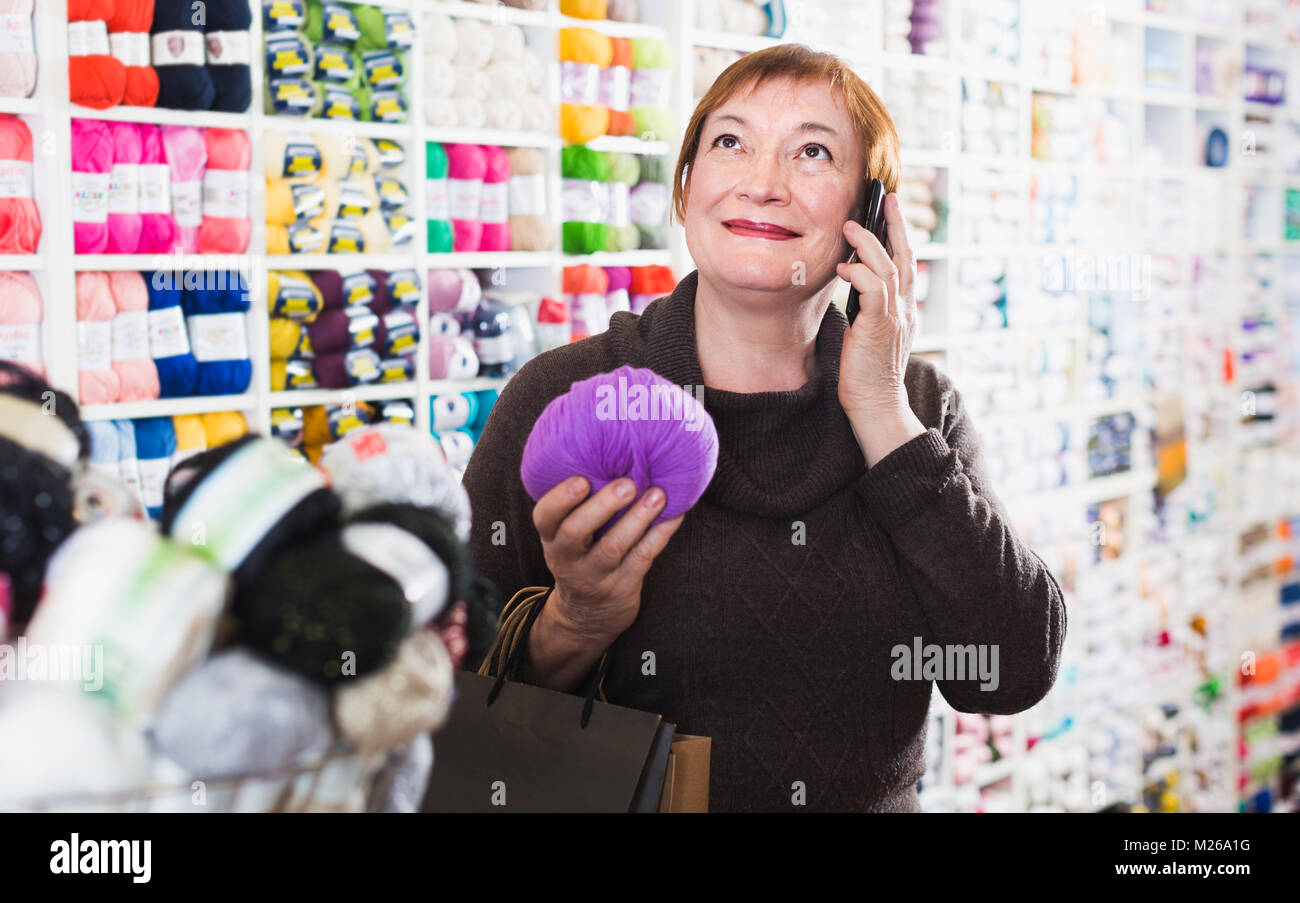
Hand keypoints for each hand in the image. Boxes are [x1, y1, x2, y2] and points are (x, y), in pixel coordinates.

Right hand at [532, 475, 683, 649]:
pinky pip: (642, 558)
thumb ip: (578, 506)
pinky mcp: (622, 587)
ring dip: (637, 519)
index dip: (560, 499)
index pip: (544, 517)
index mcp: (551, 538)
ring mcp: (595, 576)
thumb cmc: (581, 558)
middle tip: (626, 483)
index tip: (580, 480)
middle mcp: (568, 559)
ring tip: (658, 494)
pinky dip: (660, 535)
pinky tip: (675, 514)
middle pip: (576, 532)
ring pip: (613, 547)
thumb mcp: (566, 538)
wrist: (587, 617)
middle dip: (601, 506)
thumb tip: (610, 450)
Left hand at [835, 192, 918, 417]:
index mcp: (906, 308)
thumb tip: (852, 279)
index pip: (907, 263)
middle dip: (897, 224)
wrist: (876, 403)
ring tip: (849, 227)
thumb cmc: (866, 371)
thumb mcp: (869, 331)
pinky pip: (874, 289)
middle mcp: (906, 308)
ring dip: (868, 244)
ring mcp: (896, 317)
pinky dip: (858, 273)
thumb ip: (868, 306)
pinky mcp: (880, 327)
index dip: (900, 235)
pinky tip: (842, 270)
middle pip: (906, 256)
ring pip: (888, 267)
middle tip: (888, 199)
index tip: (892, 212)